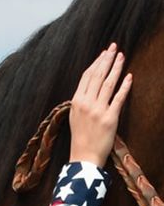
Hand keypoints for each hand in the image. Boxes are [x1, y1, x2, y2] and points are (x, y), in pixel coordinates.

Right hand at [69, 43, 131, 166]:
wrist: (84, 157)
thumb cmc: (80, 138)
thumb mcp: (74, 117)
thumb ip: (81, 100)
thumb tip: (90, 85)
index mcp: (76, 102)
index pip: (87, 77)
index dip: (96, 63)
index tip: (104, 53)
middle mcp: (86, 104)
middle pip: (98, 76)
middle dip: (107, 59)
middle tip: (114, 47)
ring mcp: (98, 111)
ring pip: (108, 83)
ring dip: (116, 68)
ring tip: (122, 57)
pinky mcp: (110, 118)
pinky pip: (119, 98)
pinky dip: (125, 86)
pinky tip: (130, 77)